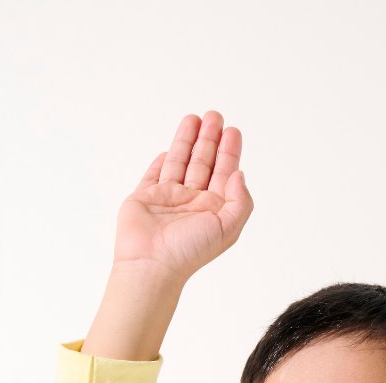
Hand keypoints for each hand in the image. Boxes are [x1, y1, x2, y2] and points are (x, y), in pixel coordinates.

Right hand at [110, 110, 253, 284]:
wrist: (152, 262)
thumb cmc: (189, 251)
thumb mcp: (228, 228)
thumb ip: (240, 201)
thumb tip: (239, 174)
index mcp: (212, 209)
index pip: (223, 173)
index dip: (229, 151)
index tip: (232, 131)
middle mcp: (192, 202)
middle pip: (203, 163)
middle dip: (209, 139)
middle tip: (215, 116)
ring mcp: (168, 198)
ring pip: (180, 162)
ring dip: (187, 141)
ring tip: (194, 118)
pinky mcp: (145, 196)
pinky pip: (155, 174)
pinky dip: (161, 162)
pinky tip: (168, 150)